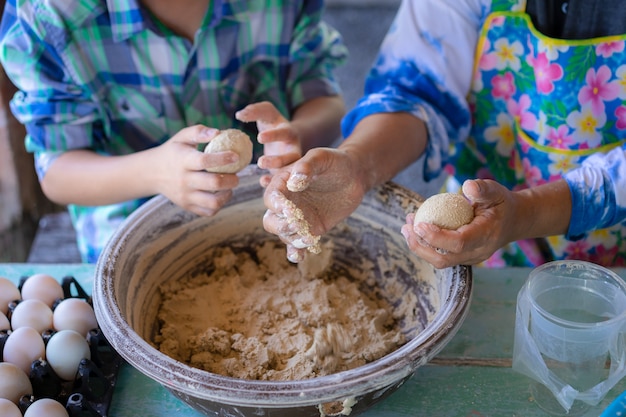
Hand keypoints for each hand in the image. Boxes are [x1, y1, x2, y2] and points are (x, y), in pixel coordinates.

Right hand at [150, 125, 241, 216]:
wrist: (152, 173)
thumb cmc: (174, 151)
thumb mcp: (181, 137)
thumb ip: (199, 132)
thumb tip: (218, 132)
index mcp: (183, 161)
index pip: (205, 161)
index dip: (223, 159)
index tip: (236, 156)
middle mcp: (184, 180)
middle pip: (213, 183)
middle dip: (232, 179)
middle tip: (236, 174)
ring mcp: (185, 196)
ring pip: (213, 202)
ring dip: (228, 194)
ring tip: (230, 186)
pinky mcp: (187, 206)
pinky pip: (209, 211)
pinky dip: (220, 204)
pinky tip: (221, 194)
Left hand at [236, 101, 301, 185]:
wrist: (284, 138)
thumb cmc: (272, 123)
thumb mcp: (267, 113)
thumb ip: (254, 111)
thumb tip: (239, 115)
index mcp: (289, 133)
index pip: (285, 133)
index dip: (274, 135)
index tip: (259, 138)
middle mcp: (293, 149)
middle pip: (292, 157)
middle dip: (278, 161)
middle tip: (260, 162)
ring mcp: (290, 163)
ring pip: (287, 171)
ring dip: (275, 174)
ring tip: (259, 175)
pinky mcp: (283, 173)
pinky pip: (280, 180)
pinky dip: (272, 182)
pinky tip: (262, 181)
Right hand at [262, 147, 367, 261]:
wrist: (353, 176)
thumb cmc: (334, 162)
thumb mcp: (321, 157)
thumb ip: (307, 166)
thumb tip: (295, 182)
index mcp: (283, 183)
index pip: (271, 196)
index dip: (276, 205)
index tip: (289, 209)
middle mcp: (286, 202)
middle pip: (271, 220)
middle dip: (280, 226)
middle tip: (297, 224)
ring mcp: (297, 218)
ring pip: (284, 235)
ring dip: (292, 239)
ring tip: (309, 239)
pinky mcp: (310, 229)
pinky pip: (298, 243)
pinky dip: (296, 252)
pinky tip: (301, 256)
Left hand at [401, 179, 516, 267]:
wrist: (513, 221)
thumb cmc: (501, 203)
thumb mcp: (496, 190)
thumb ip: (483, 189)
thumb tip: (466, 186)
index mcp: (486, 236)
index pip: (459, 243)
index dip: (437, 237)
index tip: (419, 224)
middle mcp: (478, 252)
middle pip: (444, 259)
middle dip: (420, 247)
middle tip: (406, 227)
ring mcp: (470, 259)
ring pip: (440, 261)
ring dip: (419, 247)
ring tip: (406, 227)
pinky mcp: (463, 258)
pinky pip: (441, 256)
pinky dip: (426, 245)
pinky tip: (416, 229)